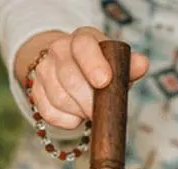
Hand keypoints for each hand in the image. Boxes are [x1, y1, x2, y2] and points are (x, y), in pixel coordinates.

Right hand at [15, 28, 149, 129]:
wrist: (71, 68)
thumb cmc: (102, 67)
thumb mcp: (117, 63)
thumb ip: (129, 65)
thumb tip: (141, 64)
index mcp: (82, 38)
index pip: (83, 46)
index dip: (93, 64)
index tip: (104, 82)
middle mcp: (59, 49)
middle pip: (70, 78)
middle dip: (88, 101)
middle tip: (100, 113)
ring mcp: (44, 70)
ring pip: (59, 98)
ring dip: (78, 112)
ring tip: (90, 113)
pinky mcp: (36, 91)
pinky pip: (48, 112)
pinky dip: (66, 121)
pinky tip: (75, 117)